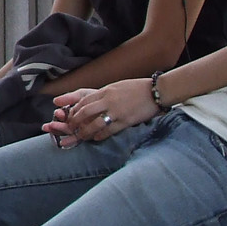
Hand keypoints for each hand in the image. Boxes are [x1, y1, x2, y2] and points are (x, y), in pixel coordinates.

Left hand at [42, 80, 156, 148]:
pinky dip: (100, 135)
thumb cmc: (137, 88)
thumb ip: (104, 94)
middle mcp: (108, 101)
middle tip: (70, 127)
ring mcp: (117, 111)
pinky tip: (96, 138)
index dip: (74, 110)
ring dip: (85, 131)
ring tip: (81, 136)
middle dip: (75, 121)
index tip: (70, 116)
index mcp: (105, 91)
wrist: (156, 92)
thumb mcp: (117, 86)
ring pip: (94, 123)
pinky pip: (109, 130)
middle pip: (85, 112)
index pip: (83, 101)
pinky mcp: (126, 121)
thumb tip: (93, 101)